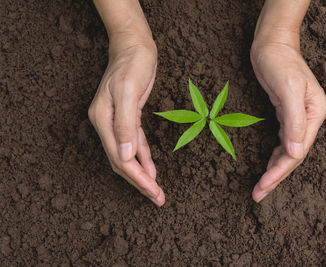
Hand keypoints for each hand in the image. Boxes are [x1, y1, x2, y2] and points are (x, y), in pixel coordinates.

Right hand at [88, 36, 164, 205]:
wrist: (134, 46)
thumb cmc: (132, 64)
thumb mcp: (128, 90)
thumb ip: (126, 123)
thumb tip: (125, 156)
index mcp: (102, 120)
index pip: (120, 157)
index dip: (137, 177)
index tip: (154, 191)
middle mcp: (106, 124)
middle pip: (122, 162)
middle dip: (140, 182)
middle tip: (158, 199)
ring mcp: (115, 122)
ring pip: (127, 156)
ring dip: (142, 174)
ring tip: (155, 191)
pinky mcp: (127, 118)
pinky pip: (135, 144)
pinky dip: (143, 158)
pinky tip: (151, 169)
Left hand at [250, 42, 325, 201]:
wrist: (271, 44)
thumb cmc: (279, 61)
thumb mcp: (288, 88)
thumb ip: (294, 120)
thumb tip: (296, 152)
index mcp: (314, 114)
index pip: (298, 151)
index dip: (280, 171)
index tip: (263, 185)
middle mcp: (310, 118)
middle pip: (294, 155)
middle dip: (276, 176)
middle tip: (258, 195)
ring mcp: (298, 117)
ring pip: (288, 152)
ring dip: (274, 170)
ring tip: (260, 187)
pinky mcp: (286, 114)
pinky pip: (282, 142)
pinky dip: (275, 156)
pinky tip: (267, 166)